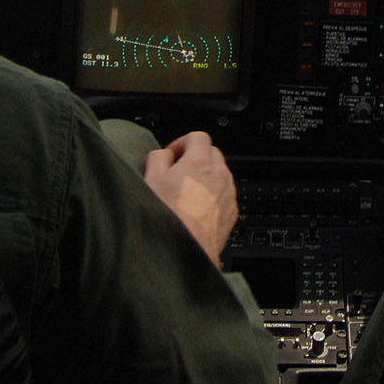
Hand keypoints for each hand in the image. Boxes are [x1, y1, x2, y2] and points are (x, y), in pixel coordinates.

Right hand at [142, 131, 238, 262]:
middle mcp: (219, 174)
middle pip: (211, 153)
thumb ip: (158, 158)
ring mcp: (228, 193)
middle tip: (179, 171)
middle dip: (195, 158)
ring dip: (205, 177)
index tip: (173, 155)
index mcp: (200, 161)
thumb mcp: (151, 179)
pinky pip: (224, 194)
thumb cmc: (169, 216)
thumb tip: (164, 155)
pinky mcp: (231, 210)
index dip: (182, 143)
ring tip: (187, 193)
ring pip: (220, 174)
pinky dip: (213, 195)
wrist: (186, 247)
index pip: (198, 136)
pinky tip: (197, 208)